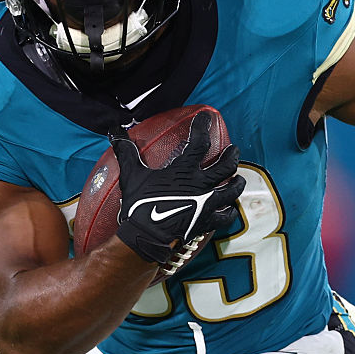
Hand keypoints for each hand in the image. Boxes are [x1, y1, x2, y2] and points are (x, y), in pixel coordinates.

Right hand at [111, 112, 245, 263]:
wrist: (147, 236)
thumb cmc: (141, 205)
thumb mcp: (132, 175)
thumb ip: (127, 152)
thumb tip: (116, 133)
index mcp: (185, 170)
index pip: (200, 142)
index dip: (204, 126)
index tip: (207, 117)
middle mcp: (202, 185)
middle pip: (226, 166)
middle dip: (232, 155)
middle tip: (233, 149)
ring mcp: (207, 204)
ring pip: (232, 190)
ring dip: (237, 182)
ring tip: (239, 177)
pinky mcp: (207, 221)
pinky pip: (226, 216)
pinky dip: (230, 211)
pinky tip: (230, 208)